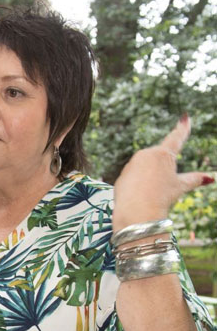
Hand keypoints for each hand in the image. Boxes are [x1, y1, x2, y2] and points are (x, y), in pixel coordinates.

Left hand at [112, 115, 213, 232]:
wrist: (137, 212)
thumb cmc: (162, 198)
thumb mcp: (180, 187)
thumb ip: (194, 179)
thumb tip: (210, 178)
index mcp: (163, 154)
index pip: (176, 138)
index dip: (182, 129)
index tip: (185, 117)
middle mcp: (146, 154)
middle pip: (158, 160)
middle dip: (161, 171)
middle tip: (161, 189)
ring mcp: (132, 164)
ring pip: (144, 170)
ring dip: (148, 179)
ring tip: (150, 194)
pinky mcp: (122, 176)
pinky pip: (132, 179)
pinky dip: (137, 186)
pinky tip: (139, 197)